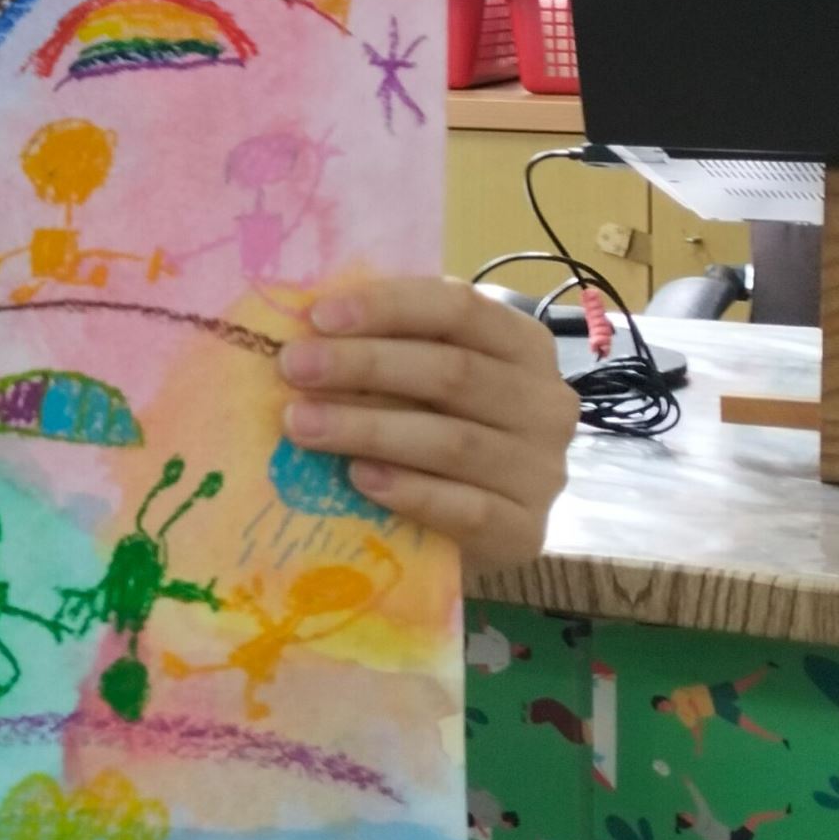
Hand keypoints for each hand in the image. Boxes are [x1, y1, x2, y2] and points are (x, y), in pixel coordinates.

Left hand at [279, 279, 574, 566]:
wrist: (479, 519)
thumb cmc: (437, 421)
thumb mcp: (422, 371)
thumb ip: (387, 341)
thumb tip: (308, 322)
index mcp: (522, 344)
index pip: (459, 308)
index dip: (387, 307)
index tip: (317, 316)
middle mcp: (545, 403)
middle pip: (452, 372)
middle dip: (363, 365)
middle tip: (293, 368)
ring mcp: (542, 471)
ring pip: (452, 441)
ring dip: (368, 429)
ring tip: (302, 423)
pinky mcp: (526, 531)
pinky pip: (467, 509)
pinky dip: (408, 491)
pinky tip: (358, 477)